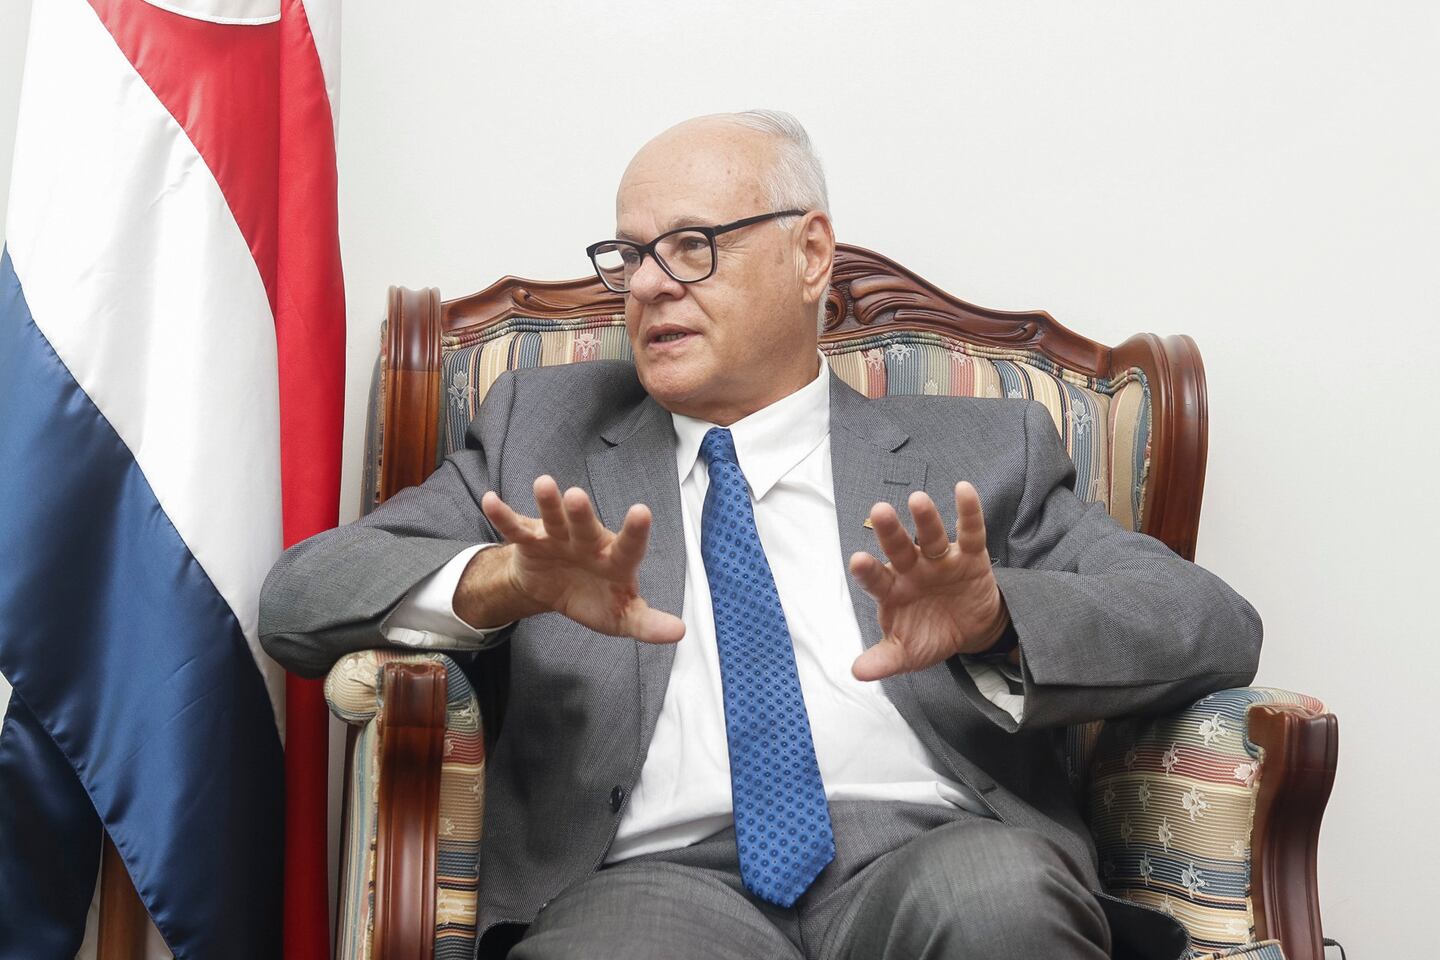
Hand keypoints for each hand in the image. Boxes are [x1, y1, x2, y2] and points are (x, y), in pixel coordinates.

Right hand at [466, 476, 685, 643]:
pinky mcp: (531, 542)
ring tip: (543, 484)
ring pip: (553, 518)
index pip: (629, 545)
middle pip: (586, 526)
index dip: (635, 531)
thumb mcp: (622, 617)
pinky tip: (490, 501)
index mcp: (615, 559)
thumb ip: (647, 623)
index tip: (641, 511)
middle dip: (580, 513)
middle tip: (577, 496)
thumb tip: (679, 633)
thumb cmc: (596, 597)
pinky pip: (516, 528)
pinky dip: (503, 516)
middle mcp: (588, 542)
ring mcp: (558, 538)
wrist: (556, 590)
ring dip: (548, 503)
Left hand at [848, 482, 1008, 680]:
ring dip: (926, 519)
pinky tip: (963, 489)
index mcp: (893, 590)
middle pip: (900, 548)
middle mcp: (913, 569)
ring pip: (932, 536)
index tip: (857, 560)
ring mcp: (941, 560)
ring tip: (918, 500)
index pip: (876, 578)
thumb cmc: (930, 636)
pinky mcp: (970, 556)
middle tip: (881, 510)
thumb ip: (884, 660)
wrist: (970, 631)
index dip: (868, 570)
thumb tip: (857, 673)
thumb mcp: (907, 653)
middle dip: (891, 532)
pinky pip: (970, 531)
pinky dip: (968, 511)